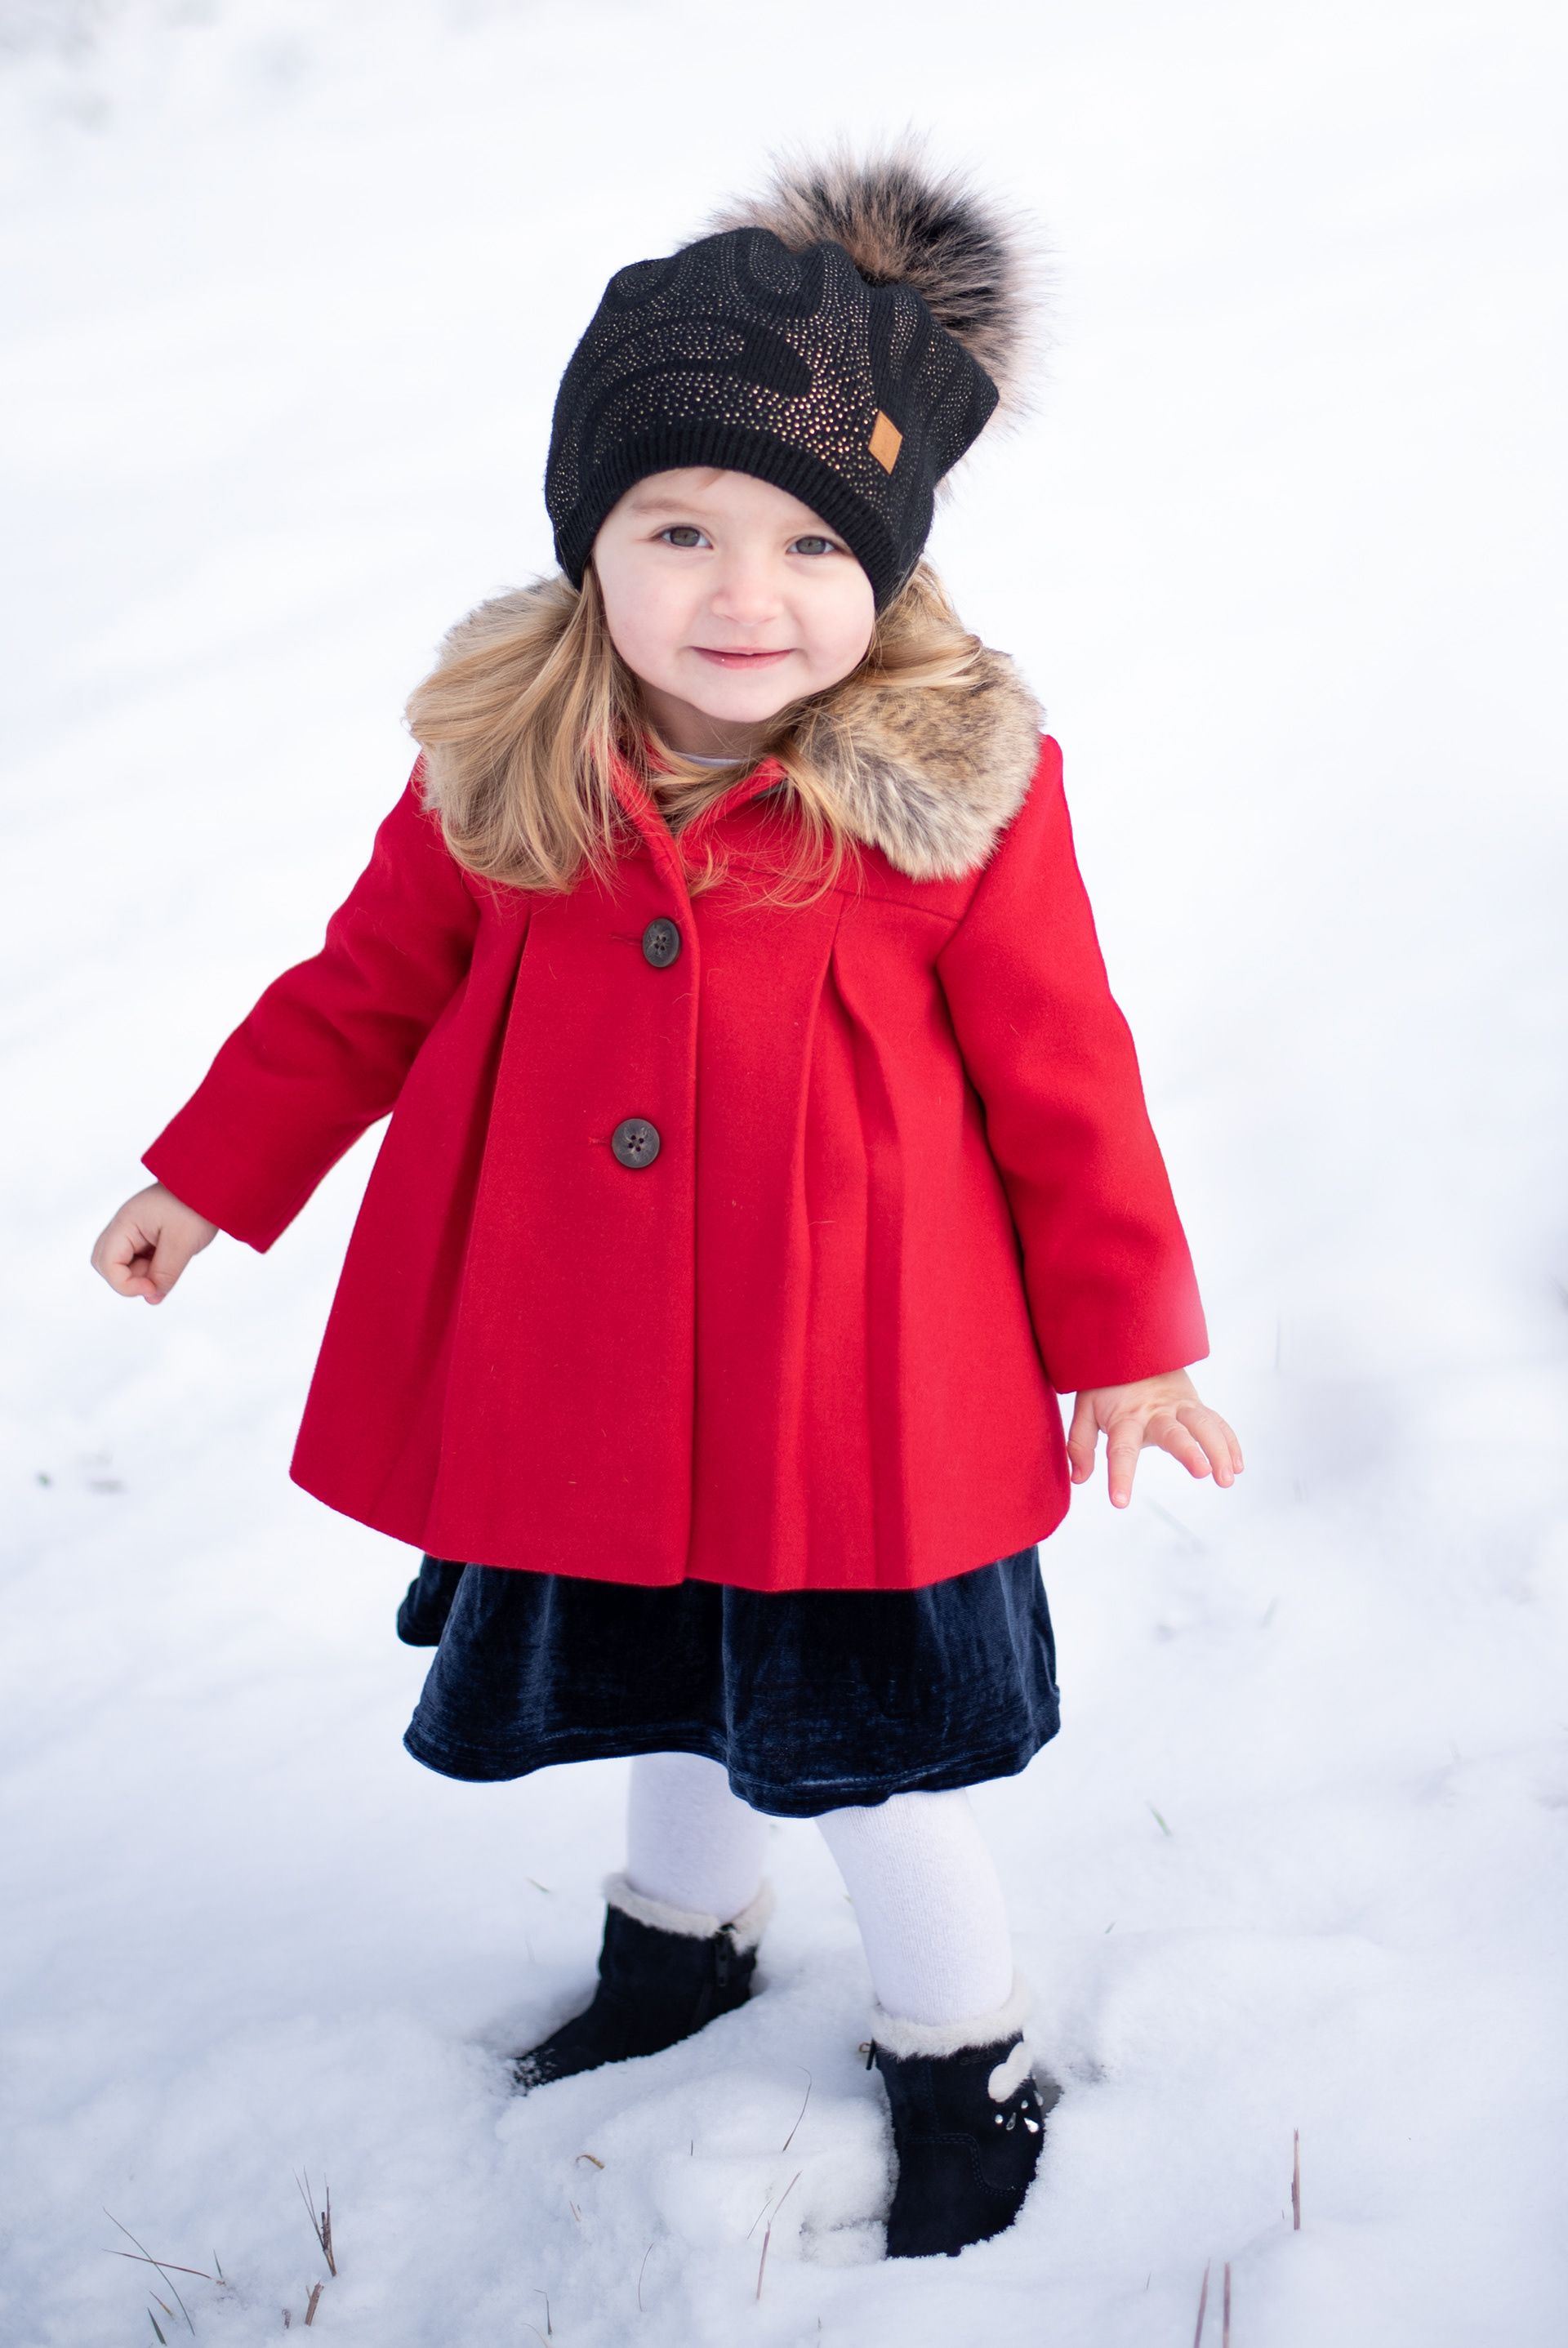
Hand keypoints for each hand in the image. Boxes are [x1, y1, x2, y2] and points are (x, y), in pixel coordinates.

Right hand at [91, 1182, 217, 1304]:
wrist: (212, 1182)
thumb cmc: (197, 1206)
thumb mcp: (183, 1243)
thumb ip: (165, 1273)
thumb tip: (151, 1299)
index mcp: (125, 1223)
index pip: (106, 1263)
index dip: (125, 1284)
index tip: (153, 1288)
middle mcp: (123, 1226)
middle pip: (105, 1263)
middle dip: (127, 1279)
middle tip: (157, 1279)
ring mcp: (133, 1230)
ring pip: (122, 1263)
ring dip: (142, 1273)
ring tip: (172, 1261)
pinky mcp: (146, 1235)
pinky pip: (138, 1258)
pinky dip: (152, 1267)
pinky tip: (173, 1259)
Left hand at [1067, 1368, 1241, 1509]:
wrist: (1133, 1343)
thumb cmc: (1106, 1383)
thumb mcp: (1085, 1408)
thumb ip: (1081, 1444)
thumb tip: (1079, 1478)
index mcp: (1126, 1416)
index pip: (1121, 1449)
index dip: (1120, 1475)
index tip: (1120, 1501)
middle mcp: (1156, 1410)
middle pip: (1174, 1432)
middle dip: (1189, 1452)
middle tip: (1203, 1472)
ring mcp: (1179, 1405)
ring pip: (1204, 1425)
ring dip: (1219, 1450)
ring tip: (1227, 1478)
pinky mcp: (1195, 1404)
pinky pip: (1216, 1422)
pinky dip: (1229, 1442)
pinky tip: (1237, 1466)